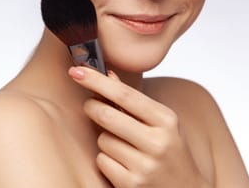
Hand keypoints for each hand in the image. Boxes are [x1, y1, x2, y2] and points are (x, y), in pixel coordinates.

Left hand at [68, 66, 209, 187]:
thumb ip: (134, 101)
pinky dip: (106, 161)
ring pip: (103, 140)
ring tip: (123, 148)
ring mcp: (145, 166)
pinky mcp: (131, 185)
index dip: (97, 81)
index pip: (125, 94)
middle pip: (107, 115)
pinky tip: (123, 166)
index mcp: (167, 120)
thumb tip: (108, 75)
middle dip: (92, 107)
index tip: (78, 71)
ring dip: (105, 140)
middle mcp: (158, 142)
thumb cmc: (170, 153)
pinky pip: (102, 161)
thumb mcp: (161, 124)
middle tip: (90, 105)